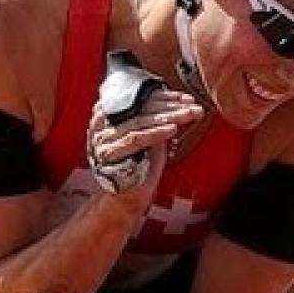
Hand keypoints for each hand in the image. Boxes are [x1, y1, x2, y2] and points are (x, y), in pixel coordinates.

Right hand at [87, 88, 204, 195]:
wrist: (128, 196)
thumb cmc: (140, 165)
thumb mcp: (150, 135)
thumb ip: (156, 117)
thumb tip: (180, 102)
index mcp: (108, 113)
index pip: (138, 98)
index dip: (164, 96)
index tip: (186, 98)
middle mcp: (101, 123)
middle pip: (139, 108)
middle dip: (170, 106)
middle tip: (192, 106)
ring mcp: (102, 138)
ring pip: (139, 121)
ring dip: (167, 117)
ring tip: (187, 115)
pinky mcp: (108, 154)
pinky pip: (135, 139)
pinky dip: (155, 132)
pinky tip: (172, 129)